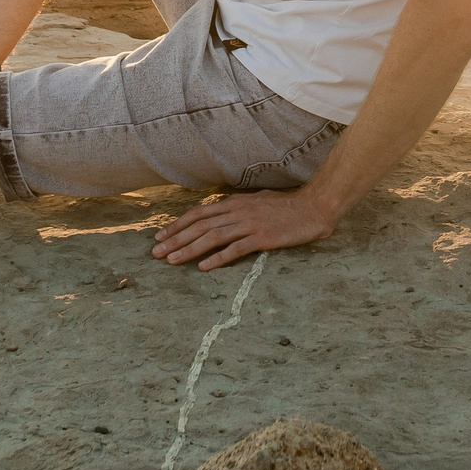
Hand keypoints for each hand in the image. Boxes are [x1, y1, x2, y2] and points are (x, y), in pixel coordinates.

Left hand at [151, 189, 337, 269]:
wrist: (313, 208)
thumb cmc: (287, 207)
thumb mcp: (257, 202)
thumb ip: (238, 208)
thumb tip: (220, 215)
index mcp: (235, 203)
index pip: (199, 213)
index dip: (177, 225)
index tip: (161, 236)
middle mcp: (238, 212)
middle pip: (200, 225)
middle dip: (175, 239)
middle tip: (156, 253)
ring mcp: (250, 224)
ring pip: (213, 237)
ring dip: (189, 249)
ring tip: (172, 261)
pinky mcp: (263, 238)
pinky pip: (236, 249)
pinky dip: (218, 258)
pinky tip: (204, 267)